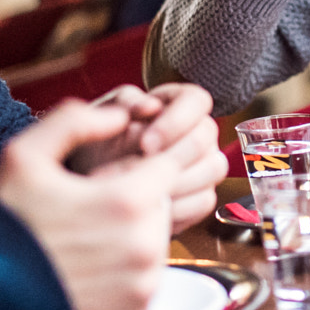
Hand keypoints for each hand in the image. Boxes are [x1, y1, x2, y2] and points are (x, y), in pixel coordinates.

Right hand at [0, 99, 181, 309]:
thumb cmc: (3, 228)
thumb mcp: (24, 157)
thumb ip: (74, 121)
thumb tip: (121, 115)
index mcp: (128, 202)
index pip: (165, 167)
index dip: (135, 168)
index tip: (104, 181)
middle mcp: (145, 248)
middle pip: (162, 210)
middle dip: (134, 206)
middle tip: (86, 216)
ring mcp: (143, 290)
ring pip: (155, 249)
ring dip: (130, 244)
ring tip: (83, 248)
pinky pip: (144, 289)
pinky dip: (123, 282)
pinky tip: (86, 278)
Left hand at [92, 83, 228, 232]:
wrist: (94, 177)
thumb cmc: (102, 139)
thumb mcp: (105, 116)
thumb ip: (126, 105)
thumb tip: (150, 105)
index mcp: (178, 101)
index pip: (197, 101)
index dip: (176, 122)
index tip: (146, 143)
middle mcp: (198, 129)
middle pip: (207, 135)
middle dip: (174, 156)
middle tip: (141, 170)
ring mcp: (204, 162)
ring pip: (214, 167)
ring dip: (178, 182)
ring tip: (143, 190)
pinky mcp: (202, 192)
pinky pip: (205, 200)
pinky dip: (179, 207)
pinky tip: (152, 208)